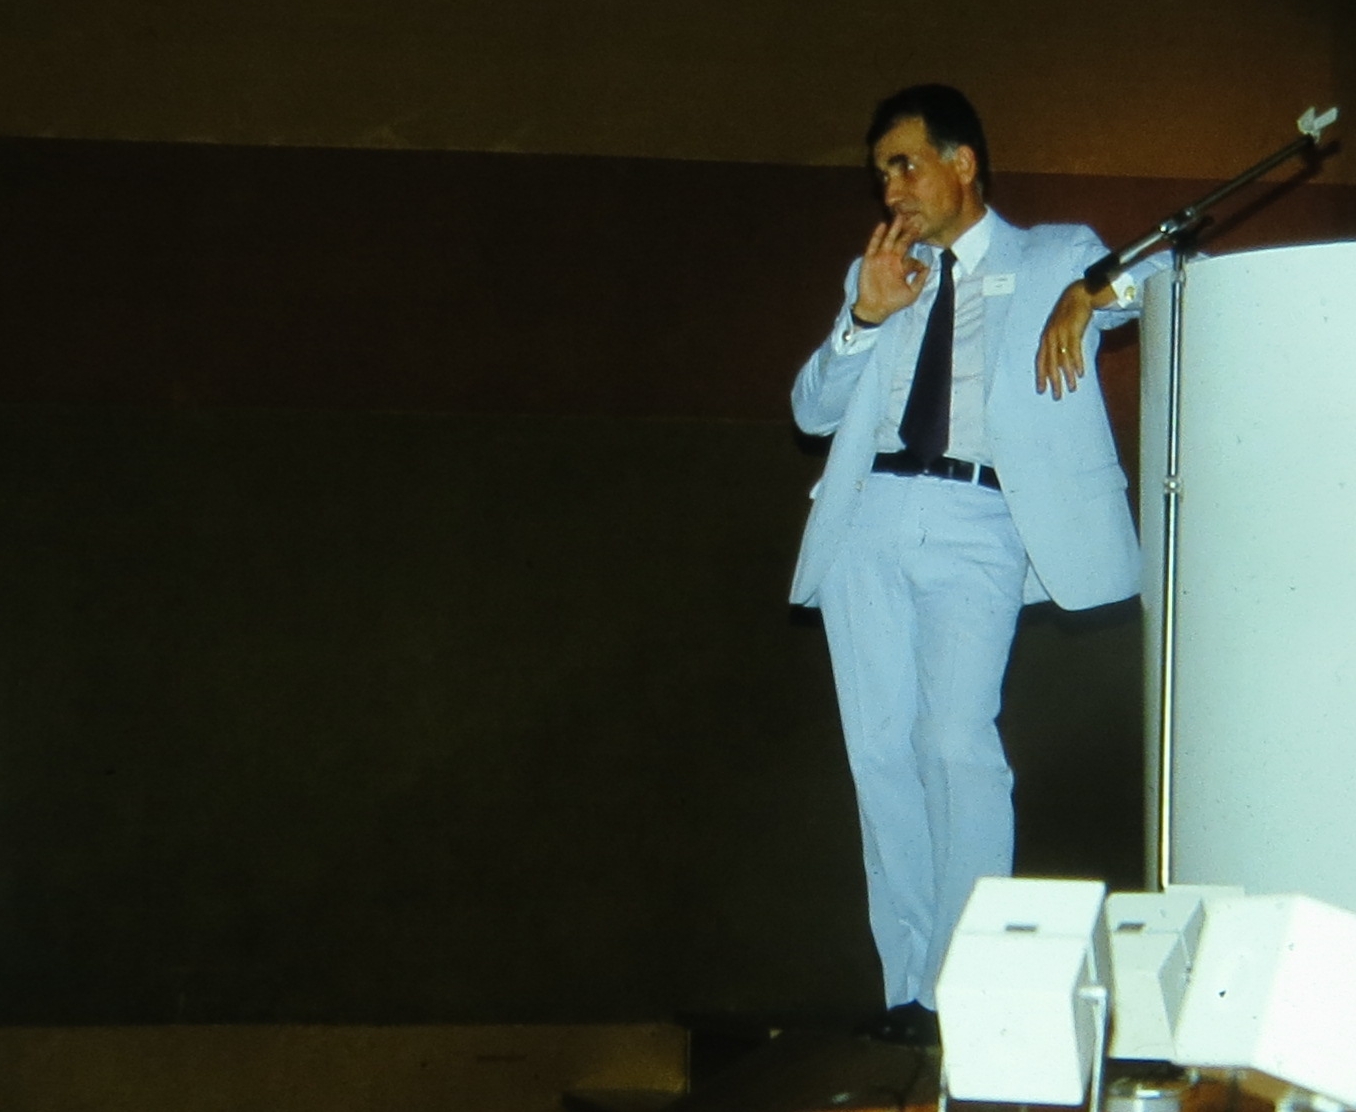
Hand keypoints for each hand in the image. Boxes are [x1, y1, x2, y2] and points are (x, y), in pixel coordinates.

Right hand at [852, 214, 929, 323]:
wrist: (874, 308)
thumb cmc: (893, 303)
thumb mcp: (912, 294)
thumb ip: (920, 280)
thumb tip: (928, 268)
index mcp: (902, 267)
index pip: (912, 258)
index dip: (918, 261)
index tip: (922, 265)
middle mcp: (892, 260)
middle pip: (901, 242)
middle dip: (909, 232)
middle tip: (916, 220)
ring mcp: (880, 259)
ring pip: (889, 240)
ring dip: (894, 228)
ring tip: (900, 216)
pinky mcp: (869, 261)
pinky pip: (873, 245)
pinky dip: (877, 235)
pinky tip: (882, 225)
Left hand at [1036, 280, 1094, 399]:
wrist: (1079, 294)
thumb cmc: (1070, 313)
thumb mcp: (1060, 329)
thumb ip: (1058, 344)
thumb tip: (1060, 360)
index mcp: (1045, 338)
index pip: (1040, 361)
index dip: (1040, 376)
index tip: (1041, 390)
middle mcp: (1050, 337)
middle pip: (1050, 364)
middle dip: (1053, 381)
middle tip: (1056, 396)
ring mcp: (1060, 333)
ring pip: (1062, 359)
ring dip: (1067, 376)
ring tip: (1072, 388)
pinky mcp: (1072, 330)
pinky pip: (1073, 350)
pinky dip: (1076, 362)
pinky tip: (1080, 373)